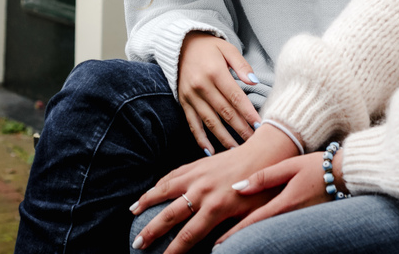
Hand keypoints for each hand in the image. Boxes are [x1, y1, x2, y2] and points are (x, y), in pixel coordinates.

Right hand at [131, 124, 297, 252]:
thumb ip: (233, 232)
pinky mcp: (198, 164)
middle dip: (152, 231)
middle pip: (170, 215)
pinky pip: (173, 174)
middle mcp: (203, 191)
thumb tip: (216, 250)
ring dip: (146, 202)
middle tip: (137, 244)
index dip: (173, 251)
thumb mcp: (253, 215)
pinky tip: (150, 192)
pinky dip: (159, 184)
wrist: (266, 154)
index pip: (188, 235)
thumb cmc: (263, 189)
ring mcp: (198, 175)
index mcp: (217, 206)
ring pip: (165, 189)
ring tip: (132, 213)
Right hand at [177, 32, 261, 152]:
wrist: (181, 45)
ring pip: (210, 121)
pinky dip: (201, 139)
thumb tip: (254, 81)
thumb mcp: (228, 49)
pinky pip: (192, 123)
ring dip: (224, 138)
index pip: (235, 97)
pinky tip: (210, 151)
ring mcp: (191, 96)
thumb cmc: (210, 47)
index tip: (260, 126)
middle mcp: (202, 86)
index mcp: (215, 72)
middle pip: (224, 112)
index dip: (248, 113)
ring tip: (237, 151)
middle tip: (254, 143)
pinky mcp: (184, 102)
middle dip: (241, 129)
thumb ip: (242, 65)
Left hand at [216, 150, 337, 243]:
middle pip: (260, 231)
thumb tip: (239, 187)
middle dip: (241, 240)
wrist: (345, 174)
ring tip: (234, 242)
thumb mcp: (289, 166)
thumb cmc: (317, 166)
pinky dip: (267, 231)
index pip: (253, 221)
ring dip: (253, 237)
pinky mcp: (304, 221)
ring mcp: (299, 221)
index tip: (218, 243)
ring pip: (270, 232)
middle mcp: (291, 217)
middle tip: (220, 246)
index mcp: (284, 204)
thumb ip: (264, 177)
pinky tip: (259, 232)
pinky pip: (281, 229)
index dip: (234, 233)